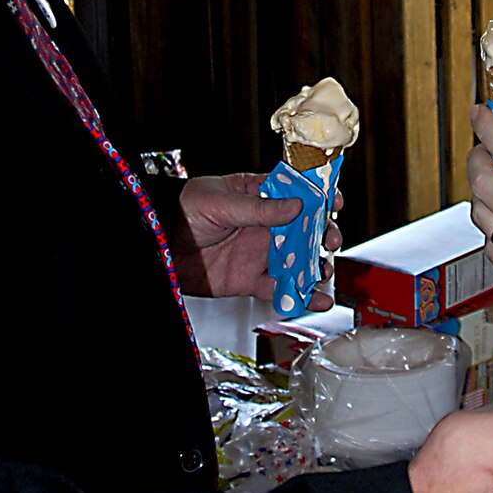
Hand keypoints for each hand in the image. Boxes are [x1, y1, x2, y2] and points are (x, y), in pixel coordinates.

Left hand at [172, 172, 341, 304]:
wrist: (158, 245)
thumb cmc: (183, 211)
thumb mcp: (221, 202)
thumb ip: (259, 207)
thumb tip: (296, 205)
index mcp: (259, 196)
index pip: (296, 193)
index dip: (318, 197)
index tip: (333, 202)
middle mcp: (264, 225)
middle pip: (305, 230)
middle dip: (323, 235)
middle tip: (329, 241)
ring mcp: (259, 253)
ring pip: (297, 261)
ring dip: (314, 268)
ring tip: (321, 273)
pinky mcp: (251, 280)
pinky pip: (280, 288)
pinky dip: (298, 296)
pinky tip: (313, 299)